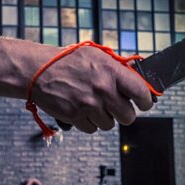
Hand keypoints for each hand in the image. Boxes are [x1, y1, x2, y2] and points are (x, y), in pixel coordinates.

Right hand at [29, 45, 153, 132]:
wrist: (38, 70)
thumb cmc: (66, 61)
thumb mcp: (96, 56)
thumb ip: (117, 68)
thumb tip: (137, 80)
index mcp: (111, 71)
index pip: (141, 93)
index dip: (145, 100)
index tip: (143, 102)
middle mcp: (102, 89)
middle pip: (128, 116)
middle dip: (123, 112)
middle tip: (116, 105)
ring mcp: (89, 105)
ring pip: (110, 124)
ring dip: (104, 117)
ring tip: (93, 103)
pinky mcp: (76, 117)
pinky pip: (93, 129)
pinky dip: (89, 122)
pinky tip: (82, 109)